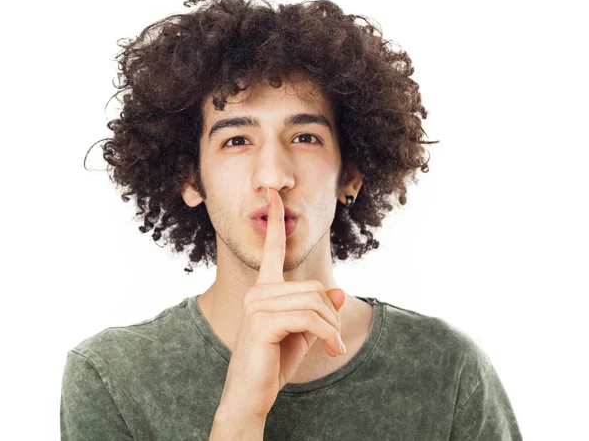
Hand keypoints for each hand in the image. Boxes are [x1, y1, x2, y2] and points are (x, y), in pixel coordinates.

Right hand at [218, 187, 345, 419]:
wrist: (252, 395)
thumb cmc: (274, 363)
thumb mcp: (304, 333)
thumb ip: (318, 311)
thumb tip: (338, 291)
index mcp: (264, 290)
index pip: (272, 249)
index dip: (275, 221)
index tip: (273, 195)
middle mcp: (258, 292)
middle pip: (315, 287)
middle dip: (331, 316)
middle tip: (332, 340)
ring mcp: (257, 305)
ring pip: (315, 302)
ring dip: (330, 328)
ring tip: (331, 347)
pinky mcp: (262, 321)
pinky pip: (309, 318)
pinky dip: (326, 334)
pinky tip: (329, 350)